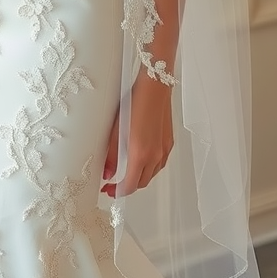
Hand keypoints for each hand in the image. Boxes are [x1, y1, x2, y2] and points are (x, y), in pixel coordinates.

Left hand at [101, 72, 173, 197]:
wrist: (155, 85)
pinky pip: (159, 163)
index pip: (129, 185)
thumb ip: (111, 154)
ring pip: (151, 174)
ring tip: (125, 172)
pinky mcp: (169, 142)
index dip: (117, 192)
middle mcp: (155, 156)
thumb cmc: (134, 101)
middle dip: (127, 187)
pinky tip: (141, 159)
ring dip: (138, 178)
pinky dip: (149, 168)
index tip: (108, 190)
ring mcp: (164, 149)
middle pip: (141, 182)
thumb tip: (107, 173)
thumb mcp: (116, 128)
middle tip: (113, 184)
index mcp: (140, 154)